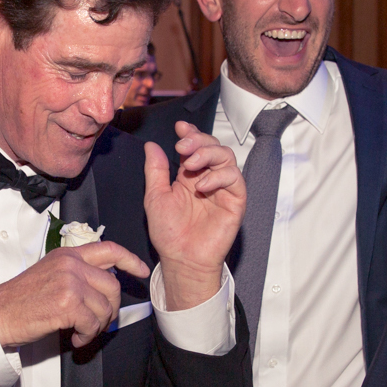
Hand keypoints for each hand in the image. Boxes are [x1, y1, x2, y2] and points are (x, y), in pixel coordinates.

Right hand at [0, 239, 149, 348]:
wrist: (0, 313)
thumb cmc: (22, 298)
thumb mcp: (51, 272)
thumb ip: (77, 272)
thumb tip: (104, 286)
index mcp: (68, 255)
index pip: (109, 249)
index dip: (130, 260)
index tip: (141, 271)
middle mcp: (71, 265)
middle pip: (113, 285)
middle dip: (112, 309)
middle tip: (101, 322)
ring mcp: (69, 283)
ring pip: (105, 307)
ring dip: (97, 326)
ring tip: (83, 333)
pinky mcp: (67, 304)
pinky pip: (92, 324)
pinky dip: (87, 336)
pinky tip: (75, 338)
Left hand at [144, 122, 245, 310]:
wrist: (181, 258)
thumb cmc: (169, 232)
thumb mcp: (155, 196)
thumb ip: (156, 170)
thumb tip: (151, 146)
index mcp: (190, 176)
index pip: (196, 146)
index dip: (191, 133)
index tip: (180, 127)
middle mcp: (208, 178)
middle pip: (213, 146)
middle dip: (198, 140)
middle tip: (182, 146)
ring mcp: (223, 189)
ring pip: (227, 157)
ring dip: (208, 154)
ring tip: (190, 164)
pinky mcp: (235, 201)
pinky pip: (234, 179)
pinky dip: (218, 176)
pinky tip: (202, 185)